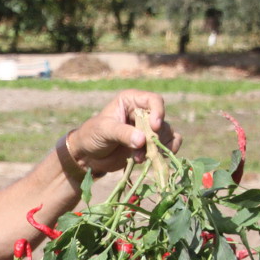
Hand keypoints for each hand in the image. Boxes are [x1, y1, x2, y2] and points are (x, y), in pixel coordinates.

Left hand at [64, 91, 180, 175]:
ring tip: (138, 159)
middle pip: (161, 120)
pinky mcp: (151, 144)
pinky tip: (155, 159)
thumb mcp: (105, 131)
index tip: (154, 127)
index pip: (153, 100)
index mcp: (131, 101)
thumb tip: (142, 140)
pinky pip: (170, 143)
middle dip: (154, 137)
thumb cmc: (92, 136)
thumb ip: (123, 134)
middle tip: (142, 150)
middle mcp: (143, 112)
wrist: (89, 156)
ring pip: (165, 134)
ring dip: (156, 148)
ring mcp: (148, 128)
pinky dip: (167, 151)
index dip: (158, 112)